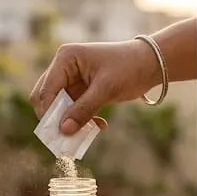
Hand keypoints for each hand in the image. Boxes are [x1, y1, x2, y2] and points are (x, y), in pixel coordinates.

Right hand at [29, 40, 157, 134]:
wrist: (150, 64)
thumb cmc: (129, 68)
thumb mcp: (106, 89)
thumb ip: (83, 110)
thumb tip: (63, 131)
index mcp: (65, 59)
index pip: (46, 89)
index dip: (49, 112)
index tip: (57, 133)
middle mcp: (63, 68)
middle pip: (46, 98)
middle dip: (55, 118)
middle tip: (66, 136)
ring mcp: (71, 80)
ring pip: (58, 107)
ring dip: (69, 122)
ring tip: (86, 133)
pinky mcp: (80, 91)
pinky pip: (72, 111)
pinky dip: (81, 120)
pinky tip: (100, 125)